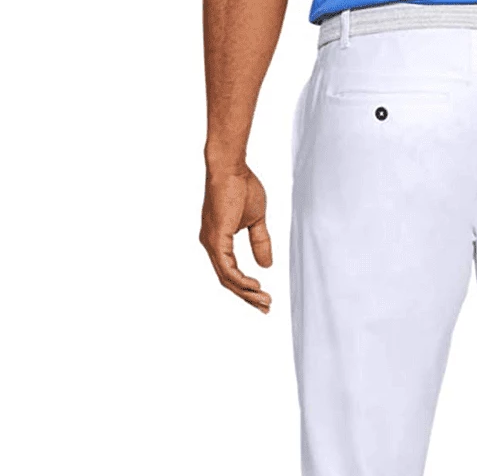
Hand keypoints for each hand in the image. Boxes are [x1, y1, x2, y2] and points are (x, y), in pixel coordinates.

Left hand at [199, 164, 272, 312]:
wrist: (231, 167)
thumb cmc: (242, 186)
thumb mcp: (256, 221)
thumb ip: (260, 243)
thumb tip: (266, 265)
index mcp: (218, 240)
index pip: (231, 272)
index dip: (247, 288)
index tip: (264, 298)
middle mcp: (210, 244)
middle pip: (228, 280)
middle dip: (248, 297)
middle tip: (266, 308)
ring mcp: (211, 242)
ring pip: (227, 278)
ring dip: (246, 292)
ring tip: (264, 301)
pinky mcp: (216, 238)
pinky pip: (227, 268)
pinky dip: (240, 280)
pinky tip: (254, 287)